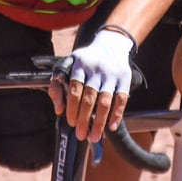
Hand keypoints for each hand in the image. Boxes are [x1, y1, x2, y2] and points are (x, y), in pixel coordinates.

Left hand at [48, 28, 134, 142]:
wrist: (111, 44)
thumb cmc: (85, 60)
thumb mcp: (67, 65)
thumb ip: (57, 86)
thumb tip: (58, 109)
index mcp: (79, 64)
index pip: (75, 88)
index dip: (72, 107)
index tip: (70, 122)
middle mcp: (96, 68)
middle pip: (90, 97)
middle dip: (84, 119)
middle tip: (80, 134)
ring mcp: (111, 74)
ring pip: (105, 101)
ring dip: (100, 121)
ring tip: (94, 136)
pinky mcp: (124, 78)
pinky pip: (121, 99)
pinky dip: (117, 115)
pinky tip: (111, 127)